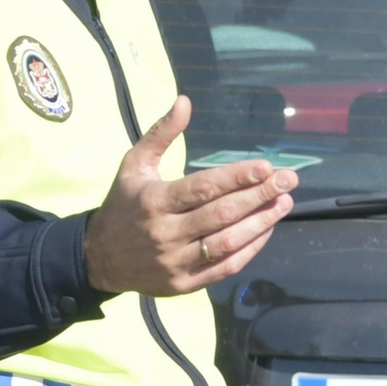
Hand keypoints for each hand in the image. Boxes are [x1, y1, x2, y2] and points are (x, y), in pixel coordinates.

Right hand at [84, 96, 295, 295]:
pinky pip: (224, 267)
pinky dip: (249, 249)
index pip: (203, 188)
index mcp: (154, 201)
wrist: (97, 258)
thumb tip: (185, 101)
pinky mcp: (183, 284)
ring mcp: (175, 262)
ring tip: (285, 203)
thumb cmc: (122, 204)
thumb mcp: (134, 164)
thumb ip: (161, 133)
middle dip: (259, 196)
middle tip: (288, 180)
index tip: (267, 167)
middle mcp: (166, 233)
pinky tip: (266, 230)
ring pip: (227, 243)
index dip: (237, 178)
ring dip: (261, 223)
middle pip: (221, 214)